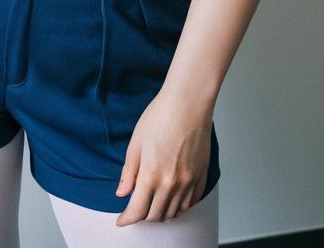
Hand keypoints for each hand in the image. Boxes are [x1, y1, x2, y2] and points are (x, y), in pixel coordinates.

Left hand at [114, 88, 212, 225]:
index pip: (137, 210)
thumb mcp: (136, 142)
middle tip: (135, 209)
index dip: (127, 219)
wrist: (188, 102)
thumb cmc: (161, 115)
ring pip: (174, 212)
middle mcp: (172, 184)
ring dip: (161, 213)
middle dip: (142, 216)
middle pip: (155, 215)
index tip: (121, 220)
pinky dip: (179, 207)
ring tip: (152, 204)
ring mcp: (189, 182)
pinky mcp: (201, 176)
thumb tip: (122, 192)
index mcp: (151, 175)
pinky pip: (190, 203)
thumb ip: (129, 172)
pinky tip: (172, 199)